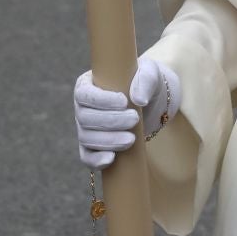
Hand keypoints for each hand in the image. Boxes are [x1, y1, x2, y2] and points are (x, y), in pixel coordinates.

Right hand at [72, 55, 179, 169]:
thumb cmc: (147, 84)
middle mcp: (82, 107)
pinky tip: (111, 158)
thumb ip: (145, 81)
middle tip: (134, 119)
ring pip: (86, 138)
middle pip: (85, 118)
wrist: (154, 105)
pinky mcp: (94, 148)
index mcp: (88, 84)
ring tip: (132, 139)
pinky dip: (96, 160)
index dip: (101, 100)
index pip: (84, 94)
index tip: (124, 102)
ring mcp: (86, 129)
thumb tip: (138, 99)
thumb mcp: (150, 75)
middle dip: (110, 121)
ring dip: (108, 140)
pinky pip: (87, 157)